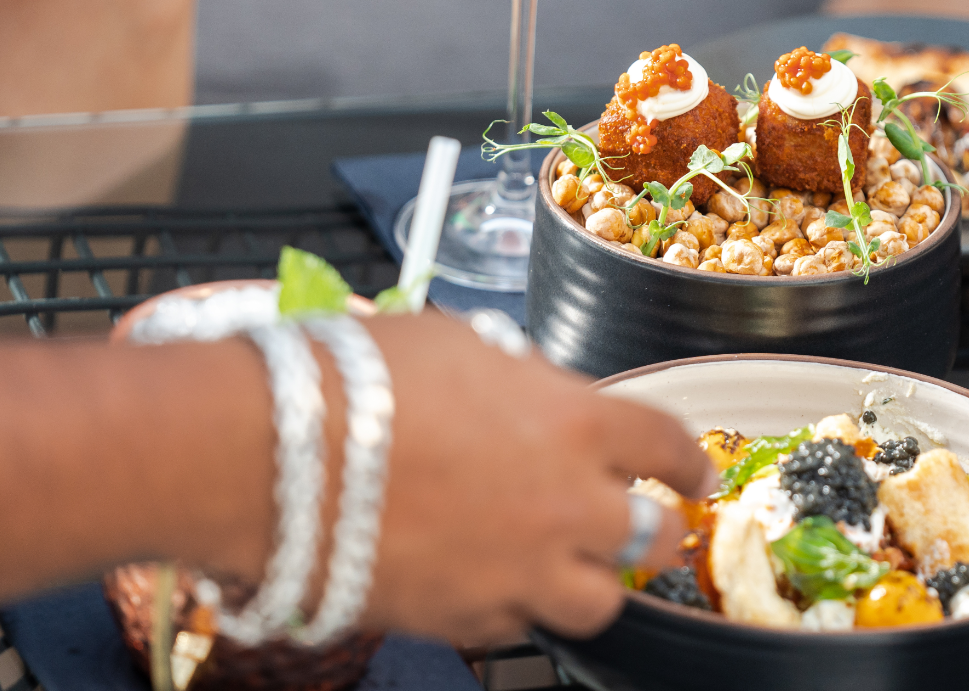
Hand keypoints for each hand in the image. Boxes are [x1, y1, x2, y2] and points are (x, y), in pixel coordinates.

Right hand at [364, 319, 713, 641]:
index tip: (693, 471)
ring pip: (599, 599)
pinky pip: (516, 624)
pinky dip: (514, 605)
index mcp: (576, 423)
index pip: (667, 443)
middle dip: (655, 526)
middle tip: (641, 519)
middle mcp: (564, 505)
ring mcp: (519, 571)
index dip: (687, 460)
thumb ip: (522, 377)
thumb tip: (534, 388)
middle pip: (654, 536)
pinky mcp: (466, 619)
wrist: (275, 455)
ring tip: (567, 559)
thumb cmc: (357, 382)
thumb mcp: (463, 344)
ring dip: (592, 577)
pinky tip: (489, 576)